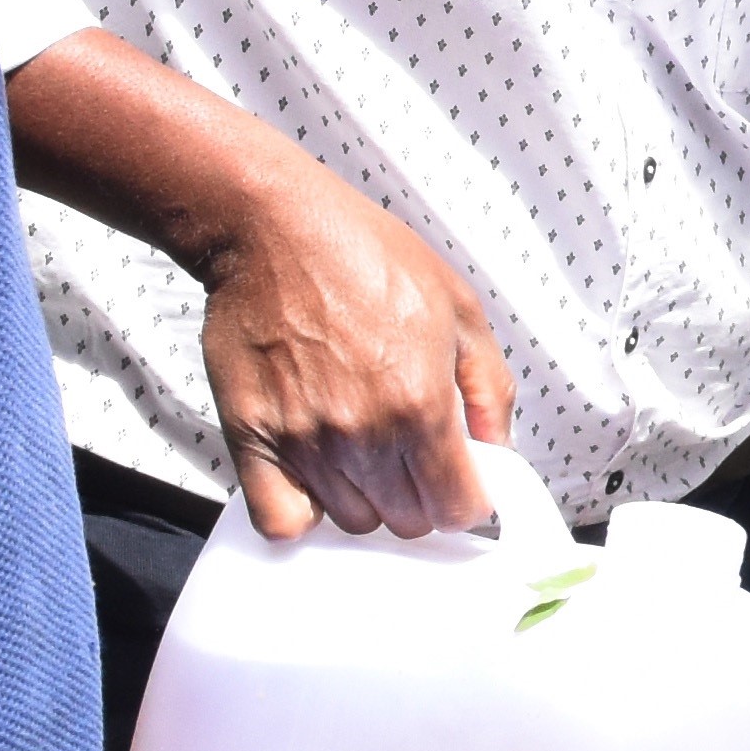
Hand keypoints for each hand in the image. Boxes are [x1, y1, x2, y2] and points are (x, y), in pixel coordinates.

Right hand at [187, 157, 509, 539]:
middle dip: (421, 498)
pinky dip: (301, 514)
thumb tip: (498, 449)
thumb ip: (490, 390)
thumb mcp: (460, 310)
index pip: (458, 507)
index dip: (467, 498)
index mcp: (420, 403)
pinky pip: (279, 520)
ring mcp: (303, 441)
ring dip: (366, 499)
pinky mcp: (252, 437)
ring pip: (352, 521)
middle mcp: (362, 433)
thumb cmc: (364, 256)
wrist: (275, 229)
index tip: (461, 480)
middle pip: (407, 522)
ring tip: (363, 449)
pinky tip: (317, 481)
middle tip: (412, 456)